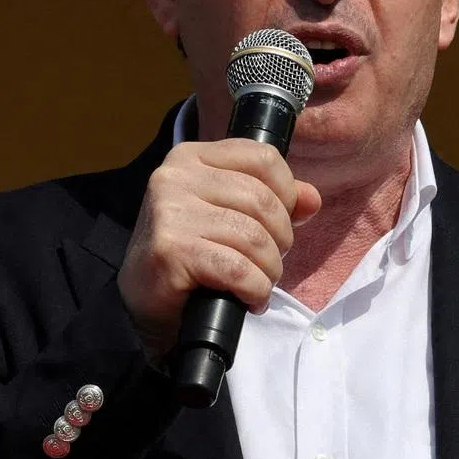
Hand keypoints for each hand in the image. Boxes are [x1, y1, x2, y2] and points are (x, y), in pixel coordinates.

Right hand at [118, 140, 321, 358]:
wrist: (146, 302)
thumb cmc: (194, 252)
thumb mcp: (234, 215)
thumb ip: (276, 200)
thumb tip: (312, 199)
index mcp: (192, 157)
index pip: (263, 157)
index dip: (287, 192)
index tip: (282, 221)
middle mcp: (174, 177)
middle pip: (262, 200)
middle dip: (280, 239)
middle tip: (269, 262)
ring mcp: (169, 212)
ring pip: (254, 237)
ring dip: (268, 269)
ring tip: (258, 282)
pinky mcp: (170, 251)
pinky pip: (238, 268)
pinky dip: (255, 289)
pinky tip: (249, 298)